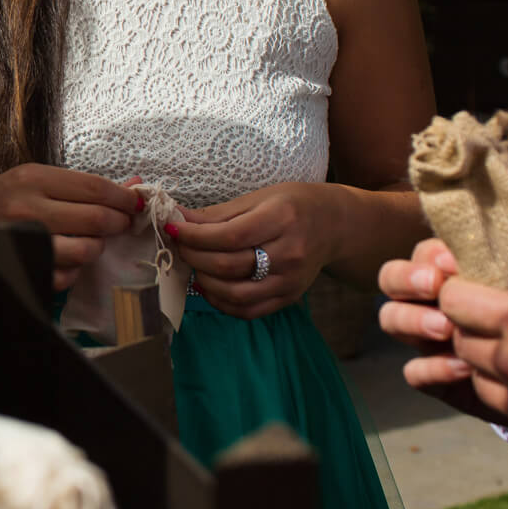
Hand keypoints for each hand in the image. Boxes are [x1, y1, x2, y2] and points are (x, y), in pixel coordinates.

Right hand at [0, 165, 141, 290]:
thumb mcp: (32, 178)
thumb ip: (78, 185)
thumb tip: (132, 185)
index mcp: (33, 178)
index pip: (93, 187)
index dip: (122, 198)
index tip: (134, 203)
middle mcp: (28, 208)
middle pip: (95, 219)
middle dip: (116, 223)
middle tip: (118, 224)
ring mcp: (23, 241)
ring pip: (85, 250)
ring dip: (96, 248)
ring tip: (90, 241)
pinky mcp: (19, 268)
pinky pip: (64, 277)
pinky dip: (73, 271)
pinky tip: (66, 260)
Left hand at [163, 182, 335, 318]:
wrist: (334, 225)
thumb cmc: (292, 205)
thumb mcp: (259, 198)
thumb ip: (218, 213)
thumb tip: (178, 219)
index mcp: (281, 219)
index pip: (229, 235)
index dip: (195, 236)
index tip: (173, 229)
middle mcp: (289, 253)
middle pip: (228, 265)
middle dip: (193, 257)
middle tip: (179, 246)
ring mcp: (291, 280)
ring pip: (235, 293)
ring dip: (204, 282)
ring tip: (193, 266)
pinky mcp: (289, 297)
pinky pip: (248, 310)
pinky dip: (222, 303)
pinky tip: (210, 287)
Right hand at [378, 238, 507, 422]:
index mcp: (461, 273)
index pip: (428, 252)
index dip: (432, 254)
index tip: (453, 263)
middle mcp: (437, 301)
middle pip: (394, 279)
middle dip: (408, 279)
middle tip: (435, 287)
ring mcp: (434, 340)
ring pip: (393, 320)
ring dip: (413, 320)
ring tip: (445, 329)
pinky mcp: (441, 379)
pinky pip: (414, 373)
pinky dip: (431, 368)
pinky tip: (462, 370)